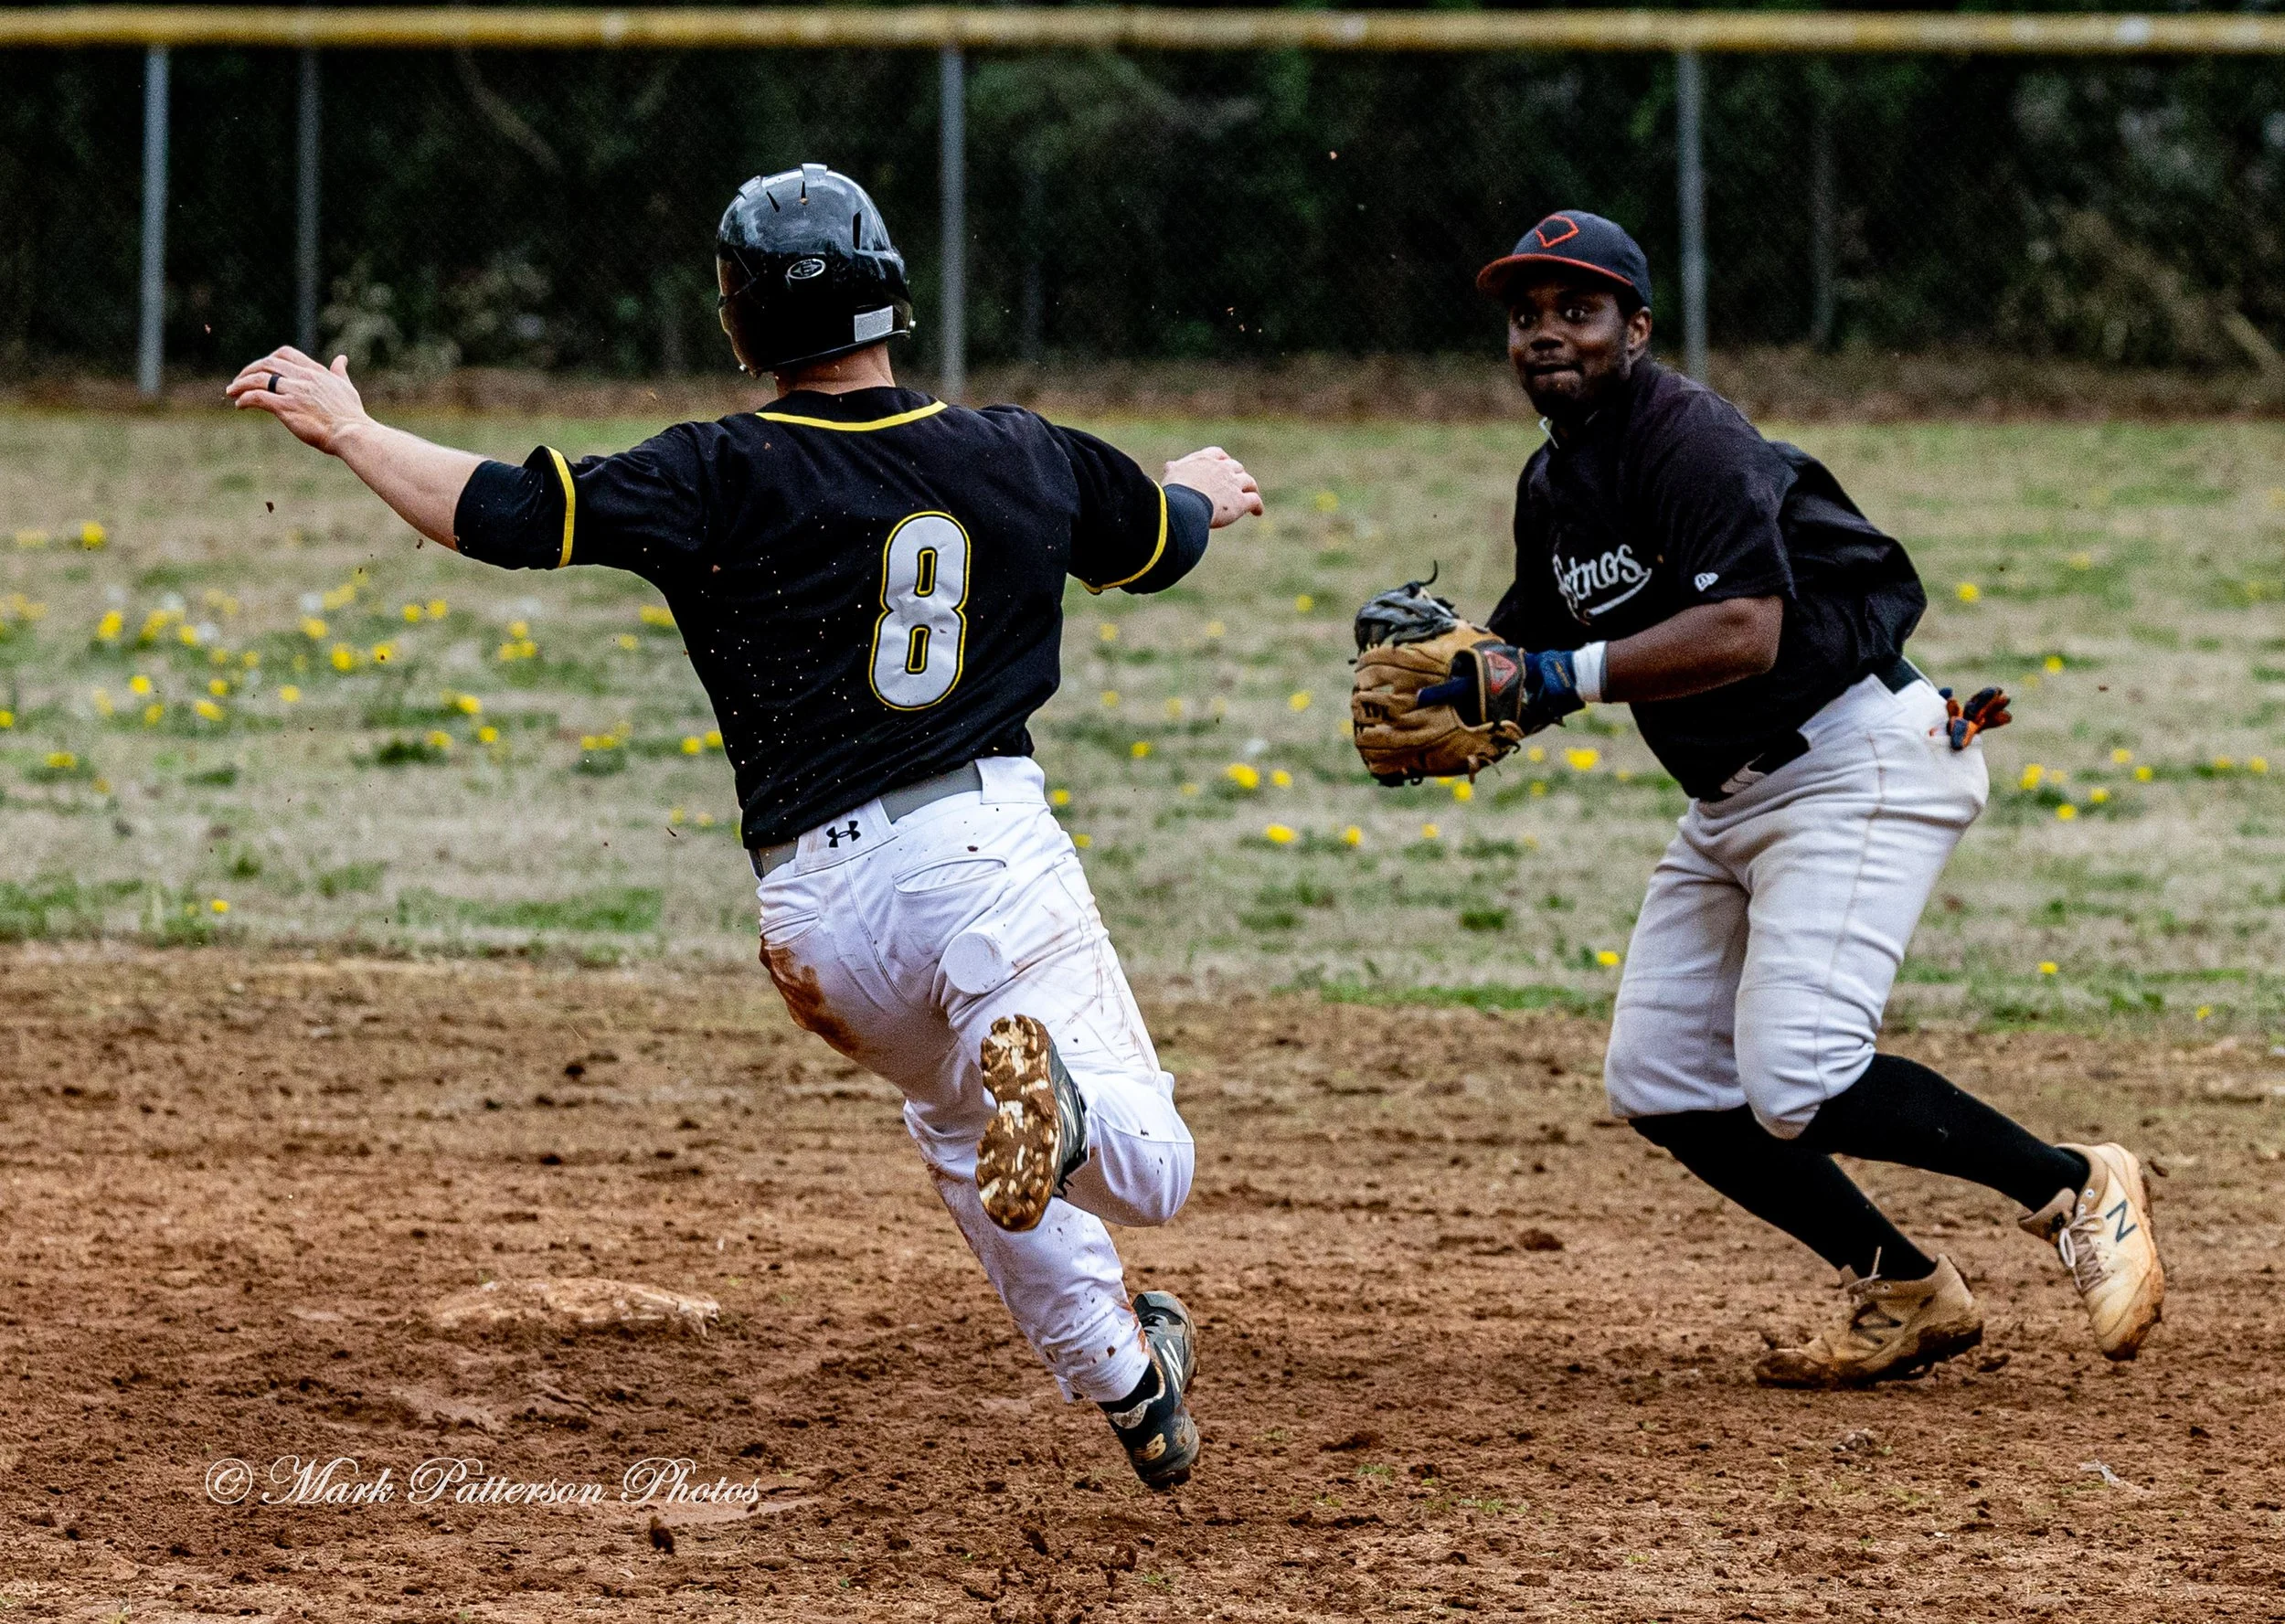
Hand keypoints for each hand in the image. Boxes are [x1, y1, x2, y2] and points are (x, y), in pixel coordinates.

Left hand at [226, 347, 369, 454]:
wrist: (352, 433)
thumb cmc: (351, 415)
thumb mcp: (346, 388)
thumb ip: (339, 372)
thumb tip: (341, 359)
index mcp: (315, 372)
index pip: (286, 354)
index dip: (269, 359)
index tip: (260, 369)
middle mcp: (303, 377)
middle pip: (267, 363)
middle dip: (249, 370)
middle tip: (239, 381)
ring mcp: (294, 391)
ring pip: (258, 379)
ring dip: (241, 384)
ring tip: (232, 392)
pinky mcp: (286, 407)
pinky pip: (257, 397)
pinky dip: (245, 399)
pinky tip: (240, 405)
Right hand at [1163, 446, 1263, 528]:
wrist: (1185, 505)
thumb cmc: (1175, 491)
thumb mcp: (1172, 475)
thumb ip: (1174, 469)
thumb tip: (1170, 465)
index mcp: (1204, 460)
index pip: (1217, 454)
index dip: (1222, 459)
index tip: (1223, 463)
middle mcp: (1222, 469)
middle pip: (1236, 467)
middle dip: (1237, 473)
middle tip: (1237, 482)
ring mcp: (1233, 484)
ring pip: (1249, 482)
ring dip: (1251, 487)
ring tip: (1252, 494)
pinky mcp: (1241, 502)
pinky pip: (1254, 500)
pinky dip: (1257, 506)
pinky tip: (1257, 512)